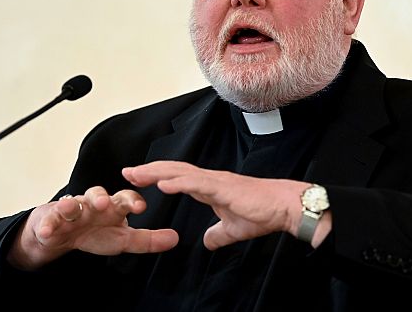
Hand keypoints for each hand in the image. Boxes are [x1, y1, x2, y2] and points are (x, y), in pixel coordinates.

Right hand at [7, 186, 177, 270]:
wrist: (61, 233)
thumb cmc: (96, 232)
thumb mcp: (123, 239)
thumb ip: (148, 240)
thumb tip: (175, 239)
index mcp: (113, 207)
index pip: (125, 199)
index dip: (133, 201)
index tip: (141, 207)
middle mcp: (93, 204)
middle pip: (98, 194)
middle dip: (101, 197)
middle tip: (104, 203)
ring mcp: (72, 209)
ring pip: (72, 203)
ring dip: (72, 204)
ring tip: (72, 208)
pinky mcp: (51, 218)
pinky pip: (49, 220)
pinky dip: (47, 225)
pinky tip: (47, 231)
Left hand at [122, 161, 322, 249]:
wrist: (284, 208)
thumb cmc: (264, 214)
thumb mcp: (233, 229)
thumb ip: (218, 234)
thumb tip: (207, 242)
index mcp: (211, 187)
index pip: (179, 178)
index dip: (158, 176)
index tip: (138, 178)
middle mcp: (211, 179)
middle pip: (174, 170)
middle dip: (149, 170)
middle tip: (127, 171)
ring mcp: (216, 181)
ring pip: (181, 172)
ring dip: (157, 172)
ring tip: (137, 174)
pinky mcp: (224, 187)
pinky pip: (197, 183)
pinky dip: (179, 182)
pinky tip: (163, 183)